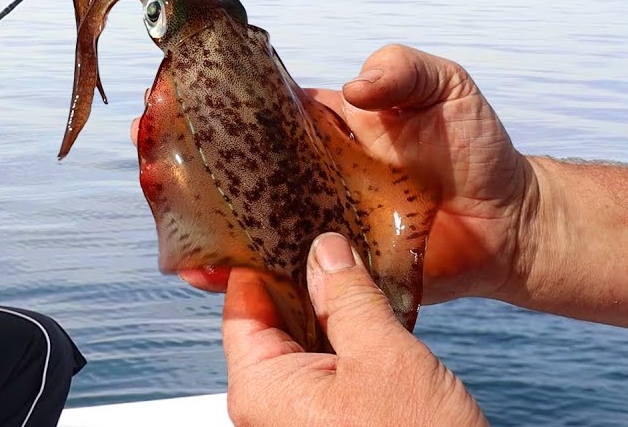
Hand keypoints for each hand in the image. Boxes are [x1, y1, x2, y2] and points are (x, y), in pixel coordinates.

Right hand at [131, 44, 534, 304]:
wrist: (510, 224)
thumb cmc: (476, 148)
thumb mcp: (443, 85)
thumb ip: (402, 68)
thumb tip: (354, 86)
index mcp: (320, 129)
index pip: (253, 112)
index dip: (208, 104)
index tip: (167, 99)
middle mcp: (306, 176)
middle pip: (233, 171)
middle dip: (187, 167)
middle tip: (153, 166)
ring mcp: (315, 224)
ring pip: (246, 225)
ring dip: (205, 225)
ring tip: (172, 225)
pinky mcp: (331, 269)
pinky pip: (279, 274)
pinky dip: (243, 277)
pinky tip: (212, 275)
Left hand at [221, 233, 485, 426]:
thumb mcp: (385, 355)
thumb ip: (348, 297)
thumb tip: (324, 250)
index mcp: (259, 388)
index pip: (242, 304)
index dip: (263, 258)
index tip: (283, 220)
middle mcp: (266, 408)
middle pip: (271, 323)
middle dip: (303, 282)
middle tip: (332, 237)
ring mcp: (295, 421)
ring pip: (302, 346)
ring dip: (330, 312)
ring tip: (357, 269)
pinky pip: (324, 373)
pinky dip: (343, 343)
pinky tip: (369, 315)